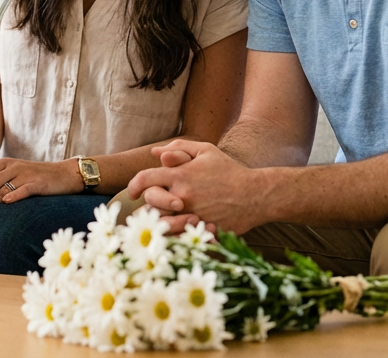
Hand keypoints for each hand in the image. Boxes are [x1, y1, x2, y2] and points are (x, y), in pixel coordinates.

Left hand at [0, 158, 82, 219]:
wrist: (65, 174)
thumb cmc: (37, 179)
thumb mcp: (15, 175)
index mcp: (4, 164)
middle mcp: (12, 166)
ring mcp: (25, 174)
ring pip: (1, 188)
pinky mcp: (38, 182)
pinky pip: (23, 189)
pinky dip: (14, 196)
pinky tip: (5, 204)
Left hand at [128, 139, 264, 233]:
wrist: (256, 194)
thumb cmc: (229, 170)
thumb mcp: (206, 151)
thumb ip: (179, 148)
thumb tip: (155, 153)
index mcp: (180, 176)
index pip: (145, 179)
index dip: (133, 185)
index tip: (131, 192)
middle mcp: (183, 196)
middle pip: (150, 203)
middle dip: (147, 204)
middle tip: (149, 207)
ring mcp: (192, 215)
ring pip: (161, 224)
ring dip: (157, 223)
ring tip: (157, 223)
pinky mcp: (202, 231)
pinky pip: (179, 238)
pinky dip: (173, 237)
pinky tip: (173, 234)